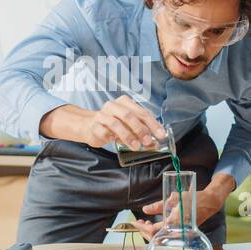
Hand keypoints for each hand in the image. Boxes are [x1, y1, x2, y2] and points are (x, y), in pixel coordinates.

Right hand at [43, 97, 165, 149]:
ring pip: (116, 123)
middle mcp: (113, 106)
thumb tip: (154, 143)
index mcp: (125, 102)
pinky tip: (114, 142)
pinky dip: (110, 137)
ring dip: (128, 136)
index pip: (142, 112)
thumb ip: (140, 132)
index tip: (161, 135)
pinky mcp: (94, 125)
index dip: (153, 124)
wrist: (89, 126)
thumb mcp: (128, 127)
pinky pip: (103, 131)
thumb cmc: (113, 126)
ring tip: (136, 146)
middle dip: (141, 129)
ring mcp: (102, 115)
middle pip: (129, 115)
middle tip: (148, 141)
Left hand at [134, 174, 235, 241]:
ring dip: (151, 232)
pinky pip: (167, 236)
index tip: (135, 222)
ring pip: (161, 238)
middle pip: (155, 238)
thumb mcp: (173, 198)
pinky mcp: (182, 233)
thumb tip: (145, 210)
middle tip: (138, 223)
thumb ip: (158, 205)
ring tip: (145, 223)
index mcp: (174, 222)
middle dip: (144, 231)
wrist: (209, 203)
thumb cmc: (192, 199)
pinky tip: (154, 225)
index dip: (142, 227)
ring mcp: (180, 233)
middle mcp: (177, 231)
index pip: (153, 230)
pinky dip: (158, 232)